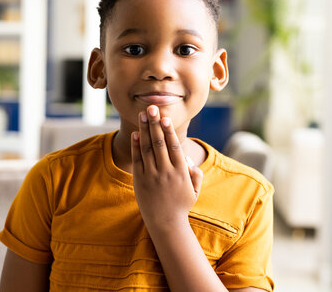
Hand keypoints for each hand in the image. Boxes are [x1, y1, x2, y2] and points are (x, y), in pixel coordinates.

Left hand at [131, 105, 202, 228]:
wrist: (165, 224)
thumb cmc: (181, 205)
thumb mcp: (194, 191)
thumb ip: (196, 174)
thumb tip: (190, 160)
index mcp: (181, 172)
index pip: (174, 146)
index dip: (169, 131)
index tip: (165, 117)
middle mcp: (166, 172)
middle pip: (159, 143)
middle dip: (155, 124)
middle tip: (151, 108)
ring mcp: (152, 175)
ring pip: (147, 148)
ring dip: (144, 129)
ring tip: (142, 115)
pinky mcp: (140, 180)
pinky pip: (137, 159)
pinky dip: (136, 145)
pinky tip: (135, 133)